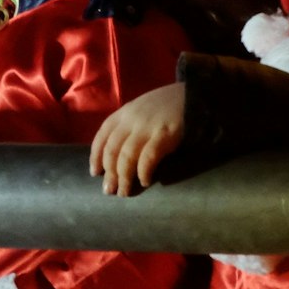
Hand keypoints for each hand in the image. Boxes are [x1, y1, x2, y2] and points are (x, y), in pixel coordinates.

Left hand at [89, 82, 186, 196]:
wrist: (193, 96)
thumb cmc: (166, 105)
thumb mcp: (140, 109)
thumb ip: (128, 126)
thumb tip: (116, 155)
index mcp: (123, 113)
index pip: (102, 136)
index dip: (96, 156)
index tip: (94, 172)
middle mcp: (131, 119)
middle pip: (112, 149)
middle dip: (109, 172)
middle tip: (108, 190)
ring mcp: (147, 127)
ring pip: (127, 156)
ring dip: (123, 177)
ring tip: (124, 192)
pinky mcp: (164, 134)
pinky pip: (148, 157)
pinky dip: (143, 171)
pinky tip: (145, 181)